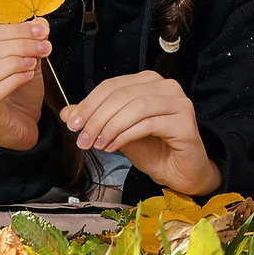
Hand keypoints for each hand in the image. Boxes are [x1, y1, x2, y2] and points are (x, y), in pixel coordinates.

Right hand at [0, 19, 51, 151]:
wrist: (22, 125)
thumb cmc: (19, 93)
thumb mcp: (27, 63)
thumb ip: (31, 44)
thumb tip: (41, 23)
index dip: (16, 30)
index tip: (42, 30)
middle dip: (19, 45)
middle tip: (43, 46)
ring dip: (14, 63)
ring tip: (34, 63)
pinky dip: (13, 81)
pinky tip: (28, 76)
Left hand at [62, 70, 219, 196]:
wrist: (181, 172)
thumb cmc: (154, 150)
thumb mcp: (117, 133)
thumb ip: (97, 120)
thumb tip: (69, 112)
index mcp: (149, 82)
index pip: (112, 85)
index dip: (89, 103)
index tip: (73, 124)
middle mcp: (166, 86)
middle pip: (122, 94)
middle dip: (97, 118)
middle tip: (82, 139)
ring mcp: (178, 102)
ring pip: (135, 107)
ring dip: (110, 127)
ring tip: (98, 145)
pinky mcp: (185, 121)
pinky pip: (148, 124)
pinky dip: (126, 136)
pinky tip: (114, 147)